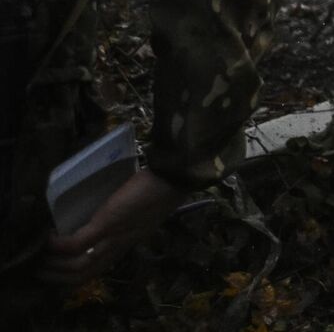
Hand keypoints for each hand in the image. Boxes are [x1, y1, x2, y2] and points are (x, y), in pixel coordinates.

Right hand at [39, 168, 185, 285]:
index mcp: (124, 246)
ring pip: (78, 265)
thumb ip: (120, 222)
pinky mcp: (108, 224)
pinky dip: (59, 245)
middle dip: (57, 277)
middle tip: (37, 270)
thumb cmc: (154, 192)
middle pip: (84, 275)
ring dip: (54, 265)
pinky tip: (48, 238)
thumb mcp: (137, 215)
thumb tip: (98, 218)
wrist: (172, 180)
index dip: (72, 276)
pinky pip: (77, 243)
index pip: (96, 271)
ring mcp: (113, 237)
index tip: (52, 272)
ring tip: (38, 257)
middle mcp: (118, 247)